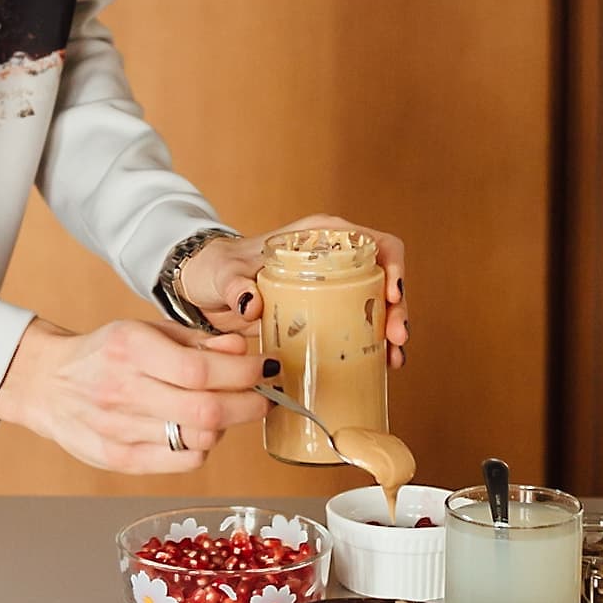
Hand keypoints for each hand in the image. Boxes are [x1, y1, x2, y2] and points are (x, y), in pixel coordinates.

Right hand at [0, 317, 267, 472]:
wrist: (47, 383)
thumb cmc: (104, 353)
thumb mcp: (145, 331)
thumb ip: (195, 342)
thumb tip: (241, 353)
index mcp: (130, 348)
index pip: (200, 369)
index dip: (244, 373)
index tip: (266, 368)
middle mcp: (122, 390)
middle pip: (205, 410)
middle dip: (250, 404)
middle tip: (264, 397)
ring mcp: (119, 430)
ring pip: (199, 438)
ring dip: (226, 425)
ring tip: (223, 411)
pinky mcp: (119, 460)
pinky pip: (182, 461)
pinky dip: (202, 447)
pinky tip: (198, 431)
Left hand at [180, 216, 409, 367]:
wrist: (205, 291)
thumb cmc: (218, 268)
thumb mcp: (225, 273)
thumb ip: (235, 285)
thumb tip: (251, 304)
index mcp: (320, 237)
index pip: (374, 241)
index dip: (392, 265)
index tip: (390, 295)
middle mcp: (334, 259)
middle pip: (384, 277)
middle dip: (397, 308)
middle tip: (396, 337)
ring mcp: (333, 288)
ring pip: (378, 305)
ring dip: (391, 331)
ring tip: (393, 359)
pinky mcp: (325, 315)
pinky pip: (360, 327)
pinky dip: (374, 345)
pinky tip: (381, 366)